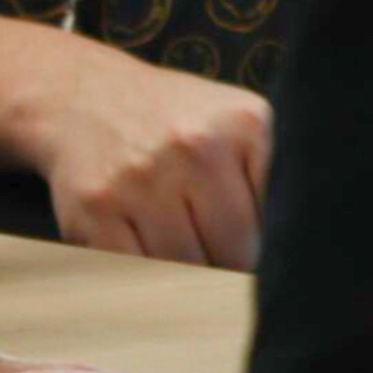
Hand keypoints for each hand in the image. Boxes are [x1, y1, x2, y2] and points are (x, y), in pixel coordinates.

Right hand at [7, 43, 271, 269]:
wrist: (84, 97)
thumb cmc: (174, 124)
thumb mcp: (238, 126)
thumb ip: (272, 179)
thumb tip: (288, 265)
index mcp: (246, 124)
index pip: (276, 222)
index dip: (266, 247)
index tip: (249, 247)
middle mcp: (195, 146)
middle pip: (233, 253)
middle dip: (225, 266)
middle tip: (211, 254)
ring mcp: (140, 178)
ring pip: (184, 269)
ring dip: (183, 274)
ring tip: (177, 249)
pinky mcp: (95, 206)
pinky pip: (134, 271)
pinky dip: (141, 275)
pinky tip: (143, 250)